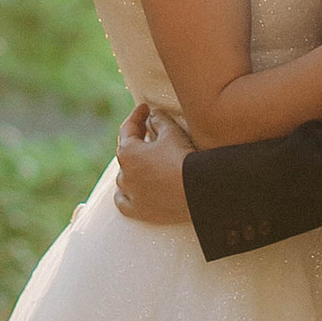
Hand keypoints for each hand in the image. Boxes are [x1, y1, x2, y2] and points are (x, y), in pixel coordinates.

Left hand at [115, 100, 195, 224]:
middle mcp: (124, 174)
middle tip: (148, 131)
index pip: (128, 128)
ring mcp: (131, 194)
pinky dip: (127, 194)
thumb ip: (159, 120)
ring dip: (133, 167)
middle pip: (126, 153)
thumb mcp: (171, 132)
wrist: (197, 191)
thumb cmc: (183, 159)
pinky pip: (124, 202)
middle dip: (136, 141)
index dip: (137, 115)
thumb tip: (153, 115)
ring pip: (125, 177)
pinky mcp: (139, 211)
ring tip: (144, 161)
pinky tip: (134, 189)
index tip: (144, 110)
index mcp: (128, 152)